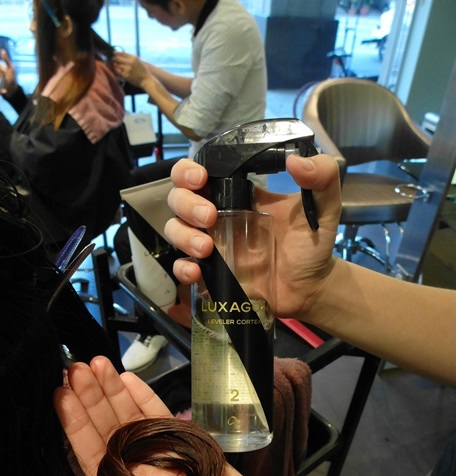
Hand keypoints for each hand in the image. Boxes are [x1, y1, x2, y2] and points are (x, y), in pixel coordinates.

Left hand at [54, 355, 171, 475]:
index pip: (89, 455)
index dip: (75, 425)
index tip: (61, 395)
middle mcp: (134, 471)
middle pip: (106, 428)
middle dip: (90, 399)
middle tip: (75, 368)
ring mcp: (159, 453)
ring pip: (129, 416)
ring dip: (111, 390)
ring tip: (96, 363)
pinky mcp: (185, 441)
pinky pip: (160, 414)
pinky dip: (143, 395)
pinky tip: (126, 377)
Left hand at [112, 51, 149, 87]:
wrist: (147, 80)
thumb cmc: (143, 71)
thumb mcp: (138, 61)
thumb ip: (130, 58)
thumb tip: (121, 54)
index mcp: (133, 58)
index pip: (122, 53)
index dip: (116, 53)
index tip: (114, 53)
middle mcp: (130, 62)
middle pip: (117, 58)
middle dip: (114, 58)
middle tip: (112, 60)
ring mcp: (128, 69)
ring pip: (117, 65)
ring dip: (115, 65)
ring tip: (115, 65)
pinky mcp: (126, 75)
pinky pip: (118, 72)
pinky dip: (117, 71)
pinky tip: (118, 71)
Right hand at [165, 154, 341, 318]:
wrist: (311, 288)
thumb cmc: (313, 245)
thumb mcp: (325, 207)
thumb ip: (323, 177)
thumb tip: (296, 161)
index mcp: (238, 194)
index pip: (200, 172)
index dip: (188, 171)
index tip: (200, 177)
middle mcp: (219, 217)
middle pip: (179, 199)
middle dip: (186, 204)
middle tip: (209, 217)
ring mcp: (212, 246)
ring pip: (175, 230)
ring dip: (183, 235)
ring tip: (206, 249)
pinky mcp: (211, 274)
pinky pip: (182, 267)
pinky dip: (182, 268)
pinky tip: (197, 272)